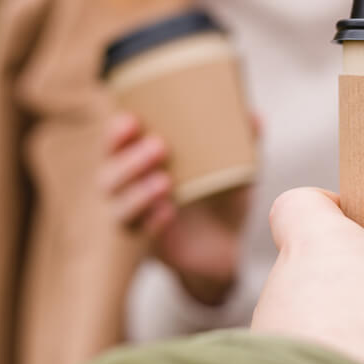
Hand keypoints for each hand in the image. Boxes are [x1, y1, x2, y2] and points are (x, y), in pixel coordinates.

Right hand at [98, 112, 251, 304]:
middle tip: (159, 147)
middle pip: (108, 177)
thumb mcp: (233, 169)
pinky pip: (141, 235)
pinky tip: (168, 212)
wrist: (227, 246)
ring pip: (119, 208)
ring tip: (165, 180)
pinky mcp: (150, 247)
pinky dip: (152, 221)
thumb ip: (241, 143)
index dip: (115, 134)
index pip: (116, 146)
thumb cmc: (221, 197)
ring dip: (138, 193)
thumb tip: (254, 117)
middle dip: (129, 160)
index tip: (131, 120)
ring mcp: (138, 221)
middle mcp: (131, 191)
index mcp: (144, 164)